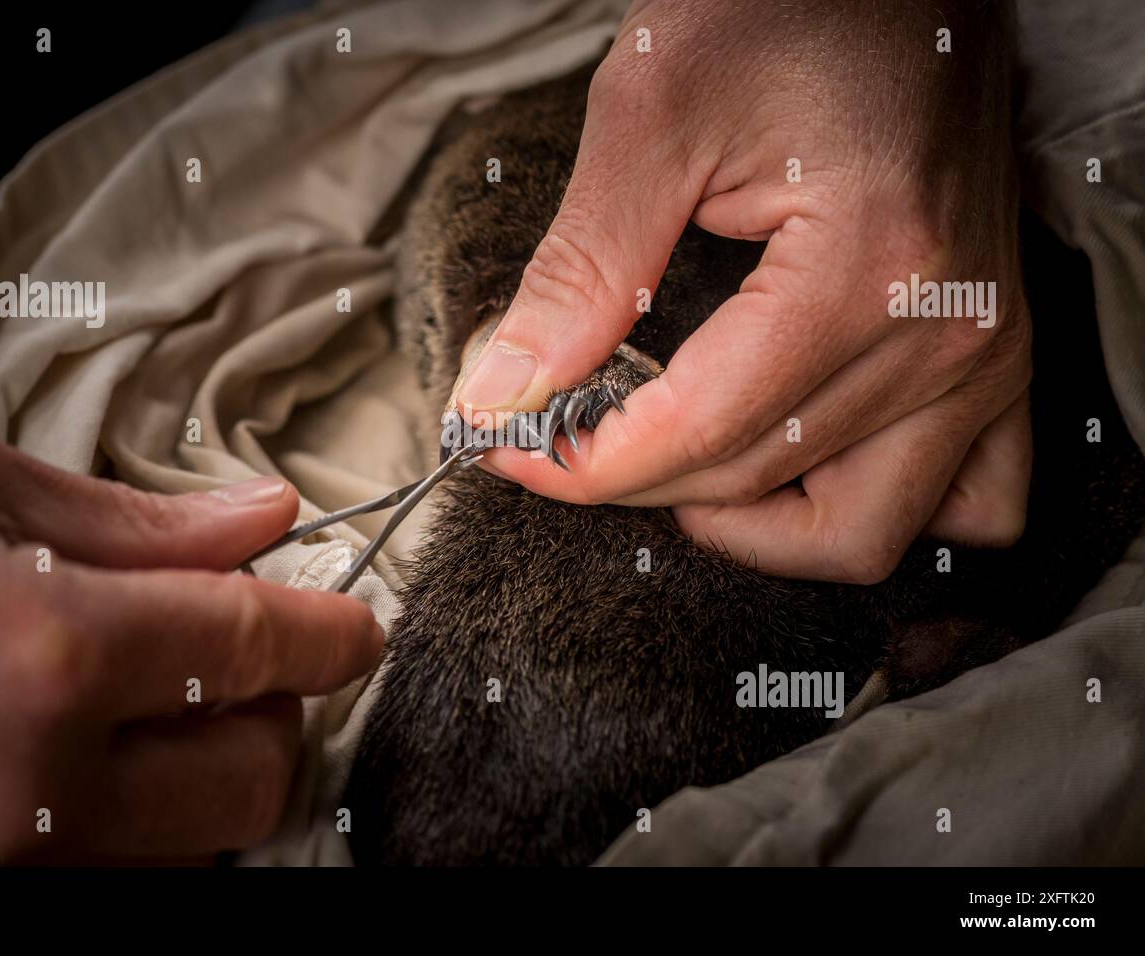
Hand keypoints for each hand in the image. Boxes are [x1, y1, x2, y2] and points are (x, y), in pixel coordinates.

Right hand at [0, 416, 381, 862]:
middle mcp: (35, 784)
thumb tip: (267, 521)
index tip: (351, 622)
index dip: (332, 631)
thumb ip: (135, 519)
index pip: (263, 649)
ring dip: (211, 777)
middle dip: (275, 715)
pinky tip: (90, 759)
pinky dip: (137, 825)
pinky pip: (109, 878)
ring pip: (192, 849)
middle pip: (254, 779)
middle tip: (239, 659)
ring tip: (158, 706)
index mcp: (49, 650)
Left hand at [457, 0, 1032, 582]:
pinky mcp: (995, 356)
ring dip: (752, 526)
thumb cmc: (784, 7)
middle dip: (636, 481)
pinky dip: (867, 509)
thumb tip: (503, 392)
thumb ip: (581, 272)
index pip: (700, 430)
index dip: (584, 462)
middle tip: (562, 434)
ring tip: (672, 462)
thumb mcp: (654, 115)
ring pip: (861, 533)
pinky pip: (968, 504)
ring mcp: (985, 356)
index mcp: (870, 268)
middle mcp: (947, 335)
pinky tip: (790, 467)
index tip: (507, 447)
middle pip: (760, 484)